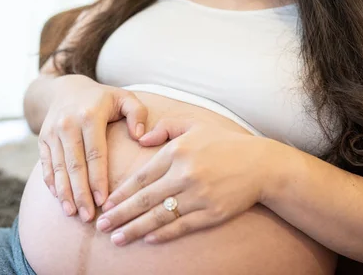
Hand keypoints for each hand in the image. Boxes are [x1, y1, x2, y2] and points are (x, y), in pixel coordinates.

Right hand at [39, 74, 148, 222]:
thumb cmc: (103, 99)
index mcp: (90, 116)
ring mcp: (52, 132)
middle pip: (74, 165)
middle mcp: (68, 124)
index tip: (104, 201)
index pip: (95, 154)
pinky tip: (59, 199)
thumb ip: (138, 113)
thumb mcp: (124, 98)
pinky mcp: (42, 139)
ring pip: (58, 168)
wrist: (65, 89)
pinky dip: (51, 183)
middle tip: (88, 217)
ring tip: (72, 213)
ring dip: (64, 193)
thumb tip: (141, 136)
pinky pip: (45, 164)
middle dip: (80, 193)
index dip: (98, 179)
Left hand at [94, 117, 278, 245]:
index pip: (141, 176)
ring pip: (159, 215)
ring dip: (134, 228)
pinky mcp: (212, 213)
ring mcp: (198, 196)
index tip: (105, 203)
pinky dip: (163, 233)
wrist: (262, 164)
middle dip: (119, 214)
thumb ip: (165, 128)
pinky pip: (182, 226)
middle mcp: (185, 174)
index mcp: (177, 152)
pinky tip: (147, 238)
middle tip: (100, 225)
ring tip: (116, 238)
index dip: (121, 192)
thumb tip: (140, 140)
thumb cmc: (225, 143)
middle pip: (144, 199)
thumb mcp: (194, 124)